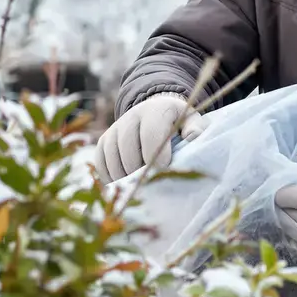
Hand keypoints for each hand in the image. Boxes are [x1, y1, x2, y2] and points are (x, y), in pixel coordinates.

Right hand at [93, 94, 207, 182]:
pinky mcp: (104, 140)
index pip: (151, 133)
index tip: (163, 168)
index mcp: (155, 110)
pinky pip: (101, 161)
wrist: (156, 112)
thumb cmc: (177, 122)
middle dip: (139, 168)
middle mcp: (131, 116)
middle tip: (150, 182)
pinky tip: (124, 185)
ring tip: (138, 186)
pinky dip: (110, 176)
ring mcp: (115, 128)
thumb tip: (192, 137)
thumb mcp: (191, 120)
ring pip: (112, 155)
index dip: (155, 154)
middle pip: (127, 146)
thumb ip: (195, 128)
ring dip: (124, 175)